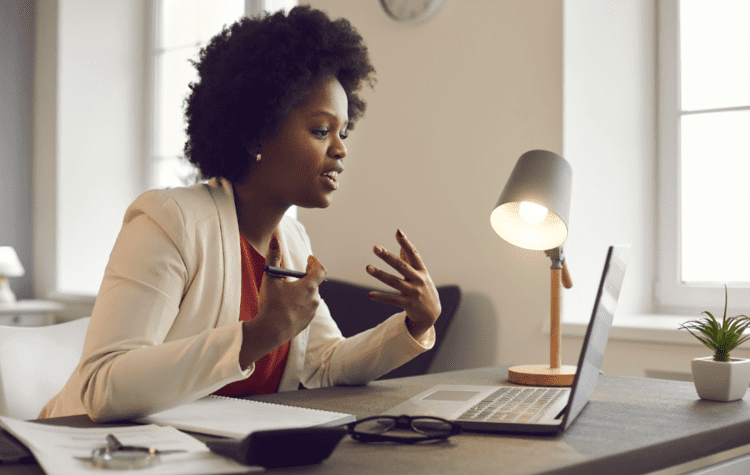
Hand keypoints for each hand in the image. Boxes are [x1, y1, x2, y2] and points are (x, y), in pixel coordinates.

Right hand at [239, 236, 326, 367]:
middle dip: (304, 277)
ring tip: (288, 291)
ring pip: (309, 297)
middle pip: (313, 283)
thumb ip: (273, 257)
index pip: (320, 270)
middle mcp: (314, 299)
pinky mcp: (306, 323)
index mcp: (309, 286)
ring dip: (301, 292)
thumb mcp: (270, 279)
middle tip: (293, 275)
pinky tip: (287, 307)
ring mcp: (311, 312)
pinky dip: (298, 304)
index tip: (309, 258)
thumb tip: (275, 239)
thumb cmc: (271, 304)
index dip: (315, 262)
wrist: (270, 332)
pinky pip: (305, 309)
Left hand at [366, 229, 440, 338]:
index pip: (414, 254)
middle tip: (375, 248)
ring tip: (368, 267)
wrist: (431, 314)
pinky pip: (392, 300)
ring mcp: (414, 292)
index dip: (406, 243)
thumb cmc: (423, 289)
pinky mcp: (408, 304)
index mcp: (421, 270)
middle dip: (388, 256)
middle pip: (401, 266)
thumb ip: (410, 261)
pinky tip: (369, 294)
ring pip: (394, 282)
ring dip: (380, 274)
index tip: (398, 232)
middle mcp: (419, 280)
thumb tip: (401, 245)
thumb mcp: (420, 275)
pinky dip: (381, 297)